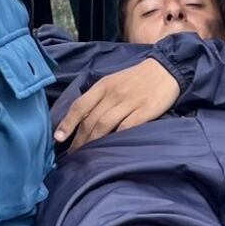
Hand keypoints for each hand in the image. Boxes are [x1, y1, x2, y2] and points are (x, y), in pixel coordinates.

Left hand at [53, 58, 180, 146]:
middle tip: (72, 155)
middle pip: (90, 120)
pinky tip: (109, 149)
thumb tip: (82, 119)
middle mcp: (113, 93)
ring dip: (92, 143)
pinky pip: (126, 128)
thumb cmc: (137, 78)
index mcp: (103, 85)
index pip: (80, 106)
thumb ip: (99, 97)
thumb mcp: (114, 81)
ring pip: (104, 125)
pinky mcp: (144, 111)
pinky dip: (115, 139)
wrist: (166, 69)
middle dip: (79, 140)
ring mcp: (129, 102)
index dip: (67, 123)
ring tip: (86, 156)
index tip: (58, 138)